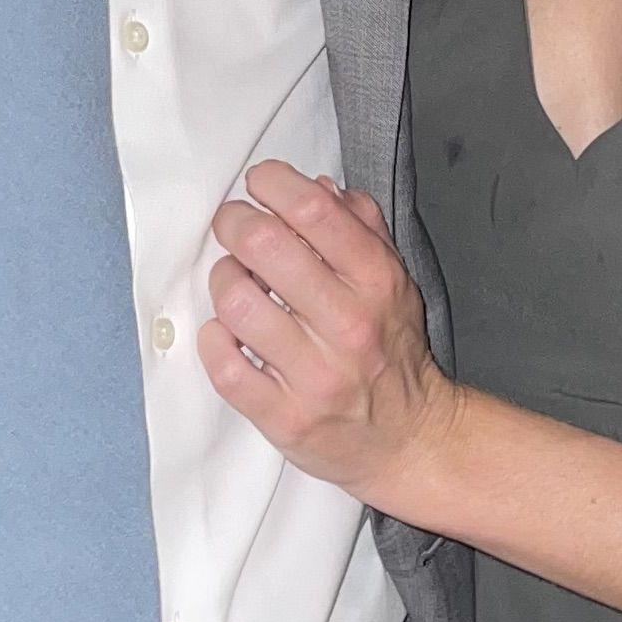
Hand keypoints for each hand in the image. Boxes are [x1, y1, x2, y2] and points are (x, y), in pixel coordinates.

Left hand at [202, 162, 457, 516]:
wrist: (409, 438)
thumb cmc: (392, 352)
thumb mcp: (394, 279)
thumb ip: (360, 227)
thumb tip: (317, 185)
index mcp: (376, 280)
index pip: (311, 209)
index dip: (271, 183)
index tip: (258, 184)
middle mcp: (348, 324)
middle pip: (263, 245)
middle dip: (234, 224)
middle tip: (232, 227)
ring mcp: (315, 374)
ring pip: (235, 302)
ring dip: (223, 281)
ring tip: (234, 284)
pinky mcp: (285, 416)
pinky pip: (224, 366)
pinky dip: (213, 340)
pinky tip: (226, 334)